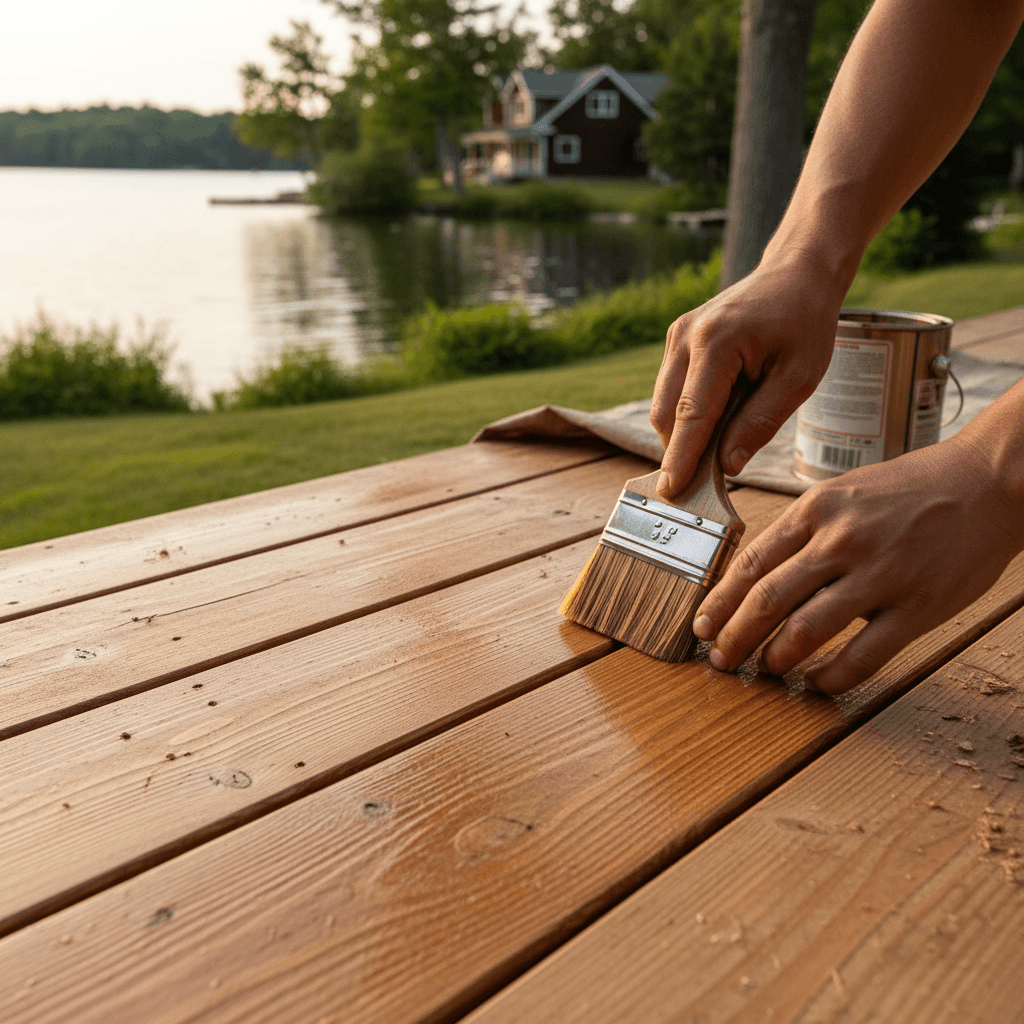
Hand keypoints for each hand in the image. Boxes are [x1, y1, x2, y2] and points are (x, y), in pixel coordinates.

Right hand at [650, 256, 840, 497]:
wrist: (795, 273)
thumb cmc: (805, 321)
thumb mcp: (799, 377)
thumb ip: (760, 422)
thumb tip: (727, 465)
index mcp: (717, 342)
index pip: (692, 414)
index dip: (680, 457)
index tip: (670, 491)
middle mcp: (686, 337)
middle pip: (667, 413)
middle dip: (680, 451)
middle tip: (705, 483)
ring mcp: (676, 337)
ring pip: (663, 404)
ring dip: (684, 434)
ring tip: (721, 445)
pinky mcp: (677, 341)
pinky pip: (671, 390)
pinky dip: (688, 415)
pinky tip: (718, 419)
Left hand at [691, 432, 1023, 693]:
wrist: (988, 480)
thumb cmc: (910, 489)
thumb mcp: (844, 493)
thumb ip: (803, 531)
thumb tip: (757, 577)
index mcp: (816, 510)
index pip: (751, 563)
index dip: (719, 601)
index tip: (702, 625)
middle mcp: (841, 541)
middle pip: (768, 600)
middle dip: (734, 637)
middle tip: (719, 660)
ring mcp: (880, 574)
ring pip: (807, 629)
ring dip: (776, 658)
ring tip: (765, 669)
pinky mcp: (918, 606)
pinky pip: (863, 656)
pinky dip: (831, 677)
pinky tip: (817, 683)